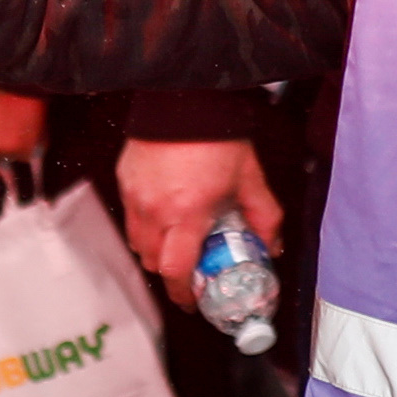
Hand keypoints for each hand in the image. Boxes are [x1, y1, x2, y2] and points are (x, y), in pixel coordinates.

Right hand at [118, 137, 276, 305]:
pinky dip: (145, 224)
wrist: (186, 96)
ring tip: (177, 237)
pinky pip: (131, 216)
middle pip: (153, 263)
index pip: (175, 271)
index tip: (193, 300)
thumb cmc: (219, 136)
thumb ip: (264, 216)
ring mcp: (135, 195)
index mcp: (187, 214)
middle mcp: (155, 209)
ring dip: (156, 249)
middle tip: (190, 266)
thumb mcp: (250, 178)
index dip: (183, 294)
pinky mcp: (124, 180)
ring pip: (137, 242)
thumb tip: (271, 246)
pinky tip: (165, 210)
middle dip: (171, 271)